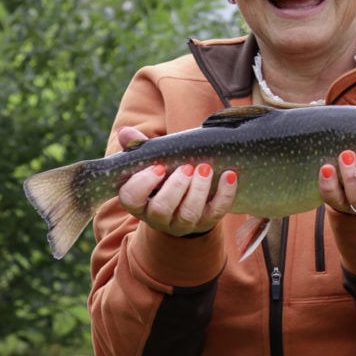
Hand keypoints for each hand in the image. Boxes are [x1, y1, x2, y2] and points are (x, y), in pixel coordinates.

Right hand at [114, 126, 237, 236]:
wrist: (185, 201)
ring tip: (205, 168)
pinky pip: (216, 212)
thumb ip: (140, 148)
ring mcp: (182, 223)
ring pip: (188, 214)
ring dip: (198, 190)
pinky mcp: (206, 222)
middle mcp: (158, 217)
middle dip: (176, 187)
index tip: (158, 167)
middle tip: (187, 167)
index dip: (143, 183)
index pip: (131, 198)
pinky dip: (225, 194)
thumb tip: (125, 132)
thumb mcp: (151, 163)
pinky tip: (229, 175)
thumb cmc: (164, 177)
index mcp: (139, 201)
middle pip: (162, 209)